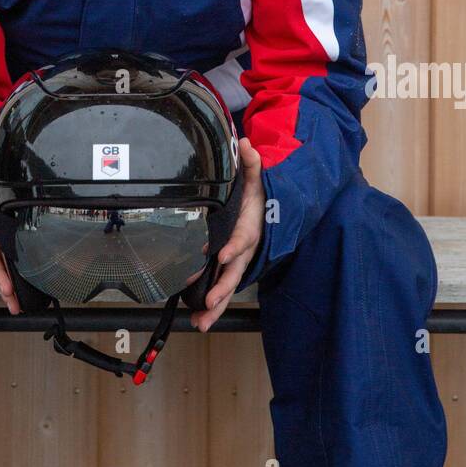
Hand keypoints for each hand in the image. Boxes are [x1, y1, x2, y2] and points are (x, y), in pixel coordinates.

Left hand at [184, 137, 264, 331]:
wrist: (270, 210)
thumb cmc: (259, 195)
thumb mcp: (257, 177)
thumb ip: (251, 163)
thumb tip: (246, 143)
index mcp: (250, 226)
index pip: (242, 238)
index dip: (234, 247)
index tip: (222, 256)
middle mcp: (246, 248)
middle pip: (236, 271)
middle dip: (223, 288)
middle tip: (210, 303)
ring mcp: (239, 260)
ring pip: (228, 286)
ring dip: (215, 305)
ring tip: (200, 323)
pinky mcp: (231, 267)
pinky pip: (222, 285)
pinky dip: (210, 302)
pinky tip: (195, 316)